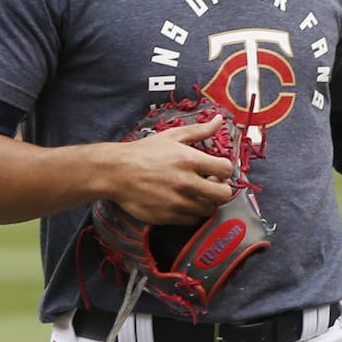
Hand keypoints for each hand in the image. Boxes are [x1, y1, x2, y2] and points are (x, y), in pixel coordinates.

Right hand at [107, 115, 236, 223]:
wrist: (114, 172)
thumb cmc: (144, 152)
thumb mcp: (172, 136)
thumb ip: (200, 131)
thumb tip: (220, 120)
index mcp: (189, 160)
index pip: (226, 169)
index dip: (224, 169)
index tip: (216, 170)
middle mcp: (185, 183)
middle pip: (224, 195)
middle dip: (221, 190)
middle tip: (211, 185)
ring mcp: (176, 202)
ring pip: (209, 210)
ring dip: (206, 202)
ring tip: (196, 194)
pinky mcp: (167, 217)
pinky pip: (192, 221)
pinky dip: (191, 213)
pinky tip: (183, 203)